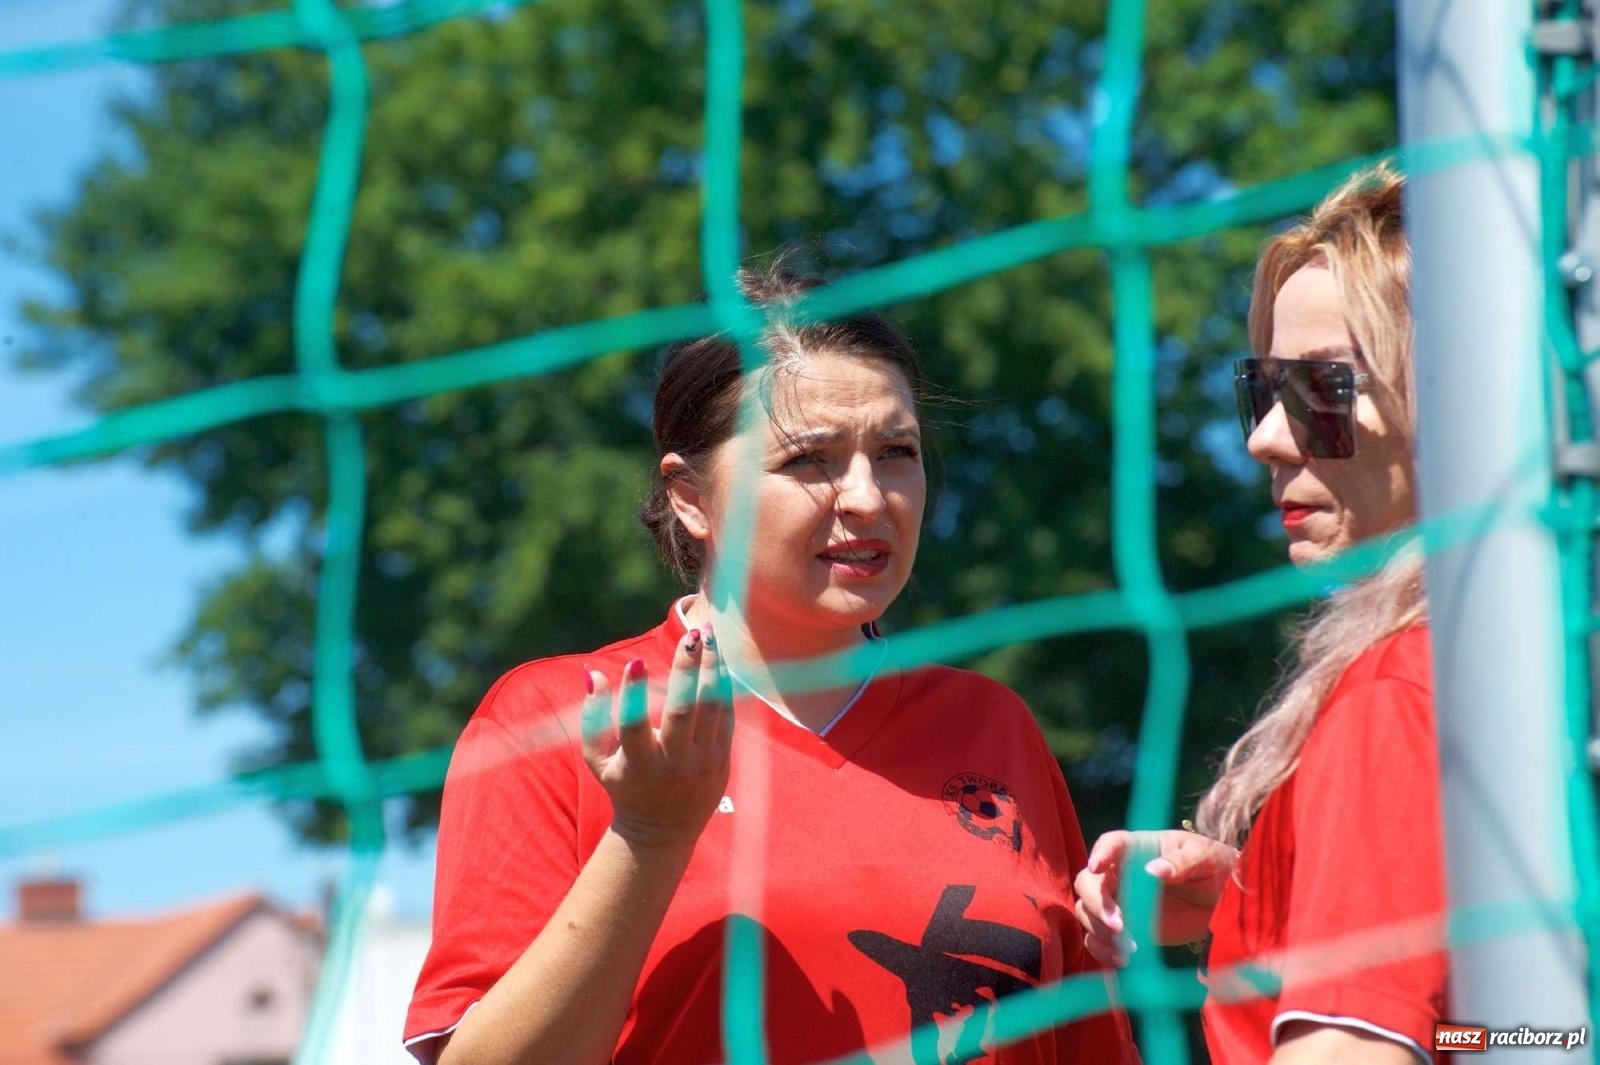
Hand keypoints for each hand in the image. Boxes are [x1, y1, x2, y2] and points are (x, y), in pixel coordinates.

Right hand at [579, 626, 734, 849]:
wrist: (662, 831)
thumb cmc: (624, 786)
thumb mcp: (599, 759)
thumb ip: (592, 718)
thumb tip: (591, 673)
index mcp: (639, 765)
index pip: (635, 727)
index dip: (632, 696)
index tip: (635, 662)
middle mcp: (674, 764)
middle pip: (685, 712)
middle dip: (689, 670)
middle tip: (692, 634)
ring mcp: (703, 763)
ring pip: (713, 708)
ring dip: (712, 668)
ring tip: (710, 636)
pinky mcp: (723, 761)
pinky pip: (727, 716)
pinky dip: (724, 686)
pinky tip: (719, 660)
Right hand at [1072, 828, 1234, 965]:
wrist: (1223, 902)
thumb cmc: (1213, 867)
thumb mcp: (1203, 858)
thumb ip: (1181, 862)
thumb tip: (1153, 870)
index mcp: (1137, 849)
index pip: (1110, 844)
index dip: (1100, 853)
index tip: (1097, 866)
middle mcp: (1120, 874)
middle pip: (1087, 882)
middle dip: (1096, 904)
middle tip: (1118, 926)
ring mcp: (1119, 903)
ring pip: (1087, 912)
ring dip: (1098, 930)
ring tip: (1127, 947)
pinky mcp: (1124, 930)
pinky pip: (1098, 940)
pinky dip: (1103, 951)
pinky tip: (1124, 960)